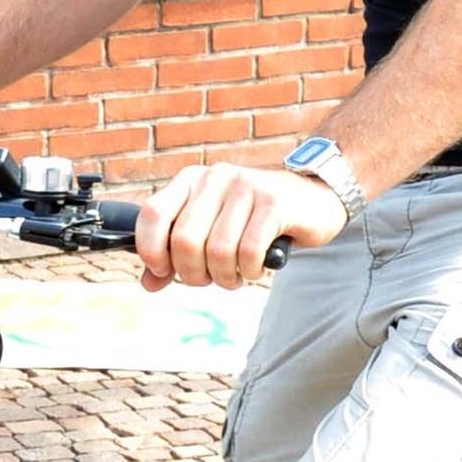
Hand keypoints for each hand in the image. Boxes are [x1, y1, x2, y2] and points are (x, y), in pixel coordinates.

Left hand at [134, 162, 346, 293]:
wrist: (312, 198)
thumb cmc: (254, 219)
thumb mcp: (211, 230)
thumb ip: (176, 254)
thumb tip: (149, 283)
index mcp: (191, 180)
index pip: (153, 214)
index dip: (151, 250)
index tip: (163, 270)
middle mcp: (215, 177)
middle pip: (185, 241)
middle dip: (194, 274)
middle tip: (208, 279)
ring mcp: (246, 187)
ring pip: (218, 251)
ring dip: (225, 277)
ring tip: (234, 275)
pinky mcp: (274, 203)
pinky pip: (248, 252)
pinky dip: (250, 271)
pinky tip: (255, 268)